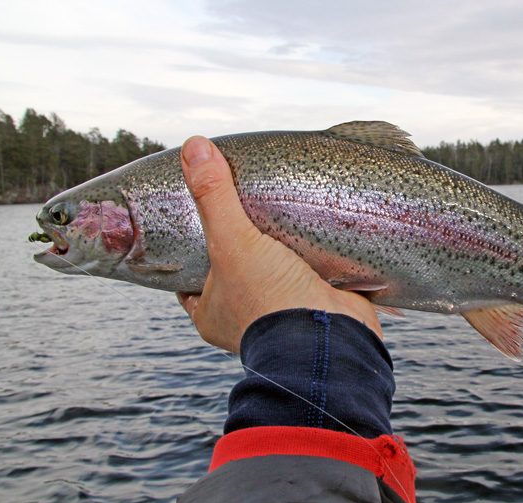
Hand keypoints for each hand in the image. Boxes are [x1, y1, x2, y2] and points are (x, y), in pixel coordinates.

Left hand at [176, 136, 382, 352]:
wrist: (332, 337)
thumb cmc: (269, 299)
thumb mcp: (232, 241)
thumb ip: (214, 195)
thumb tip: (193, 145)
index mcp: (212, 314)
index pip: (191, 278)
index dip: (192, 249)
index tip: (199, 221)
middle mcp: (245, 316)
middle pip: (236, 269)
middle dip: (243, 244)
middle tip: (244, 210)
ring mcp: (284, 312)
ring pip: (275, 271)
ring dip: (280, 249)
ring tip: (278, 213)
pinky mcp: (318, 302)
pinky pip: (312, 273)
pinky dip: (313, 256)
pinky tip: (314, 229)